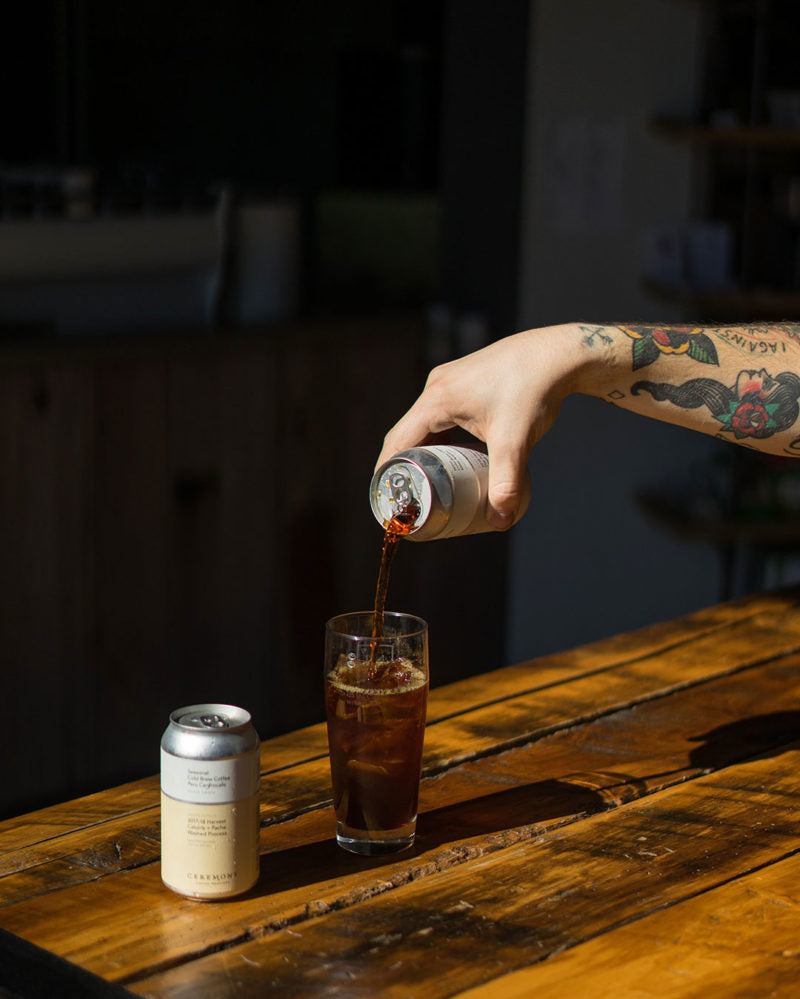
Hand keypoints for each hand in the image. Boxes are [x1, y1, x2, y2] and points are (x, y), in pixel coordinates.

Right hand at [378, 325, 582, 527]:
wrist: (558, 354)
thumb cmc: (534, 389)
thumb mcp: (515, 440)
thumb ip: (506, 483)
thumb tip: (500, 522)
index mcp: (437, 399)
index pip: (398, 441)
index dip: (387, 471)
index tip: (385, 496)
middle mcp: (437, 386)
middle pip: (408, 433)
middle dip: (405, 466)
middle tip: (410, 497)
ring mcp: (450, 381)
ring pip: (425, 424)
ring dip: (424, 451)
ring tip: (429, 482)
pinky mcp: (465, 381)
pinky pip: (441, 414)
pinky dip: (441, 437)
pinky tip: (453, 455)